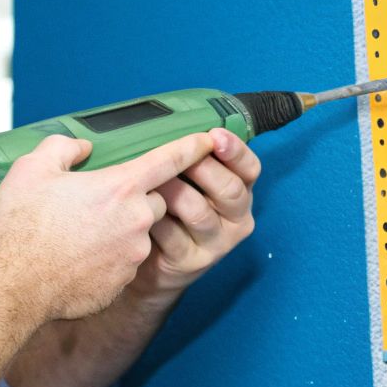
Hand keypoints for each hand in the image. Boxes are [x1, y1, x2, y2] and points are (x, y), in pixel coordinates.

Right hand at [0, 132, 217, 319]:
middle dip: (136, 198)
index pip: (169, 160)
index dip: (191, 147)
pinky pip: (126, 260)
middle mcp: (137, 219)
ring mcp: (135, 252)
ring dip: (121, 228)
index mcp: (120, 188)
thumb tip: (82, 148)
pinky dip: (110, 255)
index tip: (207, 141)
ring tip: (81, 231)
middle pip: (156, 200)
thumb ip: (63, 149)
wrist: (16, 288)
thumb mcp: (32, 171)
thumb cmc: (22, 230)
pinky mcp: (126, 278)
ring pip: (140, 231)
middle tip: (99, 202)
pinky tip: (80, 256)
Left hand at [131, 128, 261, 299]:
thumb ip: (188, 159)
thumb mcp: (186, 184)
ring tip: (149, 181)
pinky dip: (152, 218)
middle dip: (202, 168)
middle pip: (229, 190)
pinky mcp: (192, 262)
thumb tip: (169, 121)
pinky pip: (171, 234)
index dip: (235, 151)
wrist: (148, 265)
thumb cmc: (166, 211)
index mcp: (239, 192)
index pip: (250, 169)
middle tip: (177, 157)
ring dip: (171, 191)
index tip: (214, 134)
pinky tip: (136, 210)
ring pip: (198, 211)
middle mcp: (236, 218)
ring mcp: (217, 243)